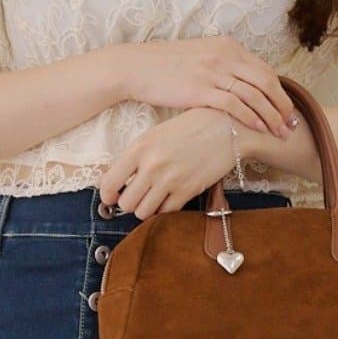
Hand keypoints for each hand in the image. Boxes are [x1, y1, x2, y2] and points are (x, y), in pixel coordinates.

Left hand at [100, 107, 245, 219]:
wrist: (229, 125)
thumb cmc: (192, 125)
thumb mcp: (158, 134)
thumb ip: (137, 156)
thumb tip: (119, 178)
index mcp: (139, 147)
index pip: (109, 183)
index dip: (108, 195)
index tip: (113, 196)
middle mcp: (151, 165)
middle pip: (125, 203)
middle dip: (130, 202)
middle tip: (138, 196)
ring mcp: (169, 180)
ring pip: (143, 213)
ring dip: (146, 209)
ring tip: (153, 198)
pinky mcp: (187, 191)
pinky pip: (165, 213)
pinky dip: (165, 209)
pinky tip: (170, 197)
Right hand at [112, 36, 301, 138]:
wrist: (136, 66)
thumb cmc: (164, 66)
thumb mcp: (199, 57)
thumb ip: (221, 66)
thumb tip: (237, 84)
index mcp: (227, 46)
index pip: (263, 70)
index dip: (280, 92)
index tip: (288, 110)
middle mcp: (225, 56)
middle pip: (266, 81)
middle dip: (282, 105)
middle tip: (291, 124)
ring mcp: (214, 72)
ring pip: (255, 94)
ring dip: (271, 115)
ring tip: (280, 132)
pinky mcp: (201, 89)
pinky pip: (235, 104)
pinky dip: (252, 117)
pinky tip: (260, 129)